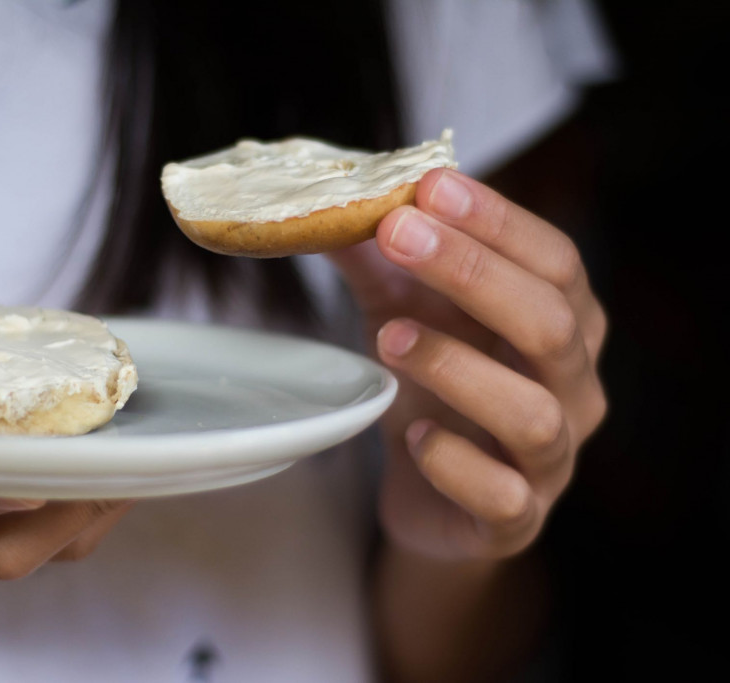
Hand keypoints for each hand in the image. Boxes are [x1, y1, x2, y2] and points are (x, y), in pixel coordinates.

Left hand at [330, 169, 606, 560]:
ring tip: (388, 337)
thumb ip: (380, 260)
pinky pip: (502, 496)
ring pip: (533, 412)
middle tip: (399, 234)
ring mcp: (551, 460)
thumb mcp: (407, 313)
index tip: (431, 186)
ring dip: (457, 366)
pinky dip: (455, 463)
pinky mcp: (515, 520)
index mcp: (565, 325)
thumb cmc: (434, 392)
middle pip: (552, 324)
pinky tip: (415, 435)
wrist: (433, 499)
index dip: (499, 221)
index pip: (555, 261)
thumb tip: (329, 195)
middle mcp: (574, 388)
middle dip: (474, 273)